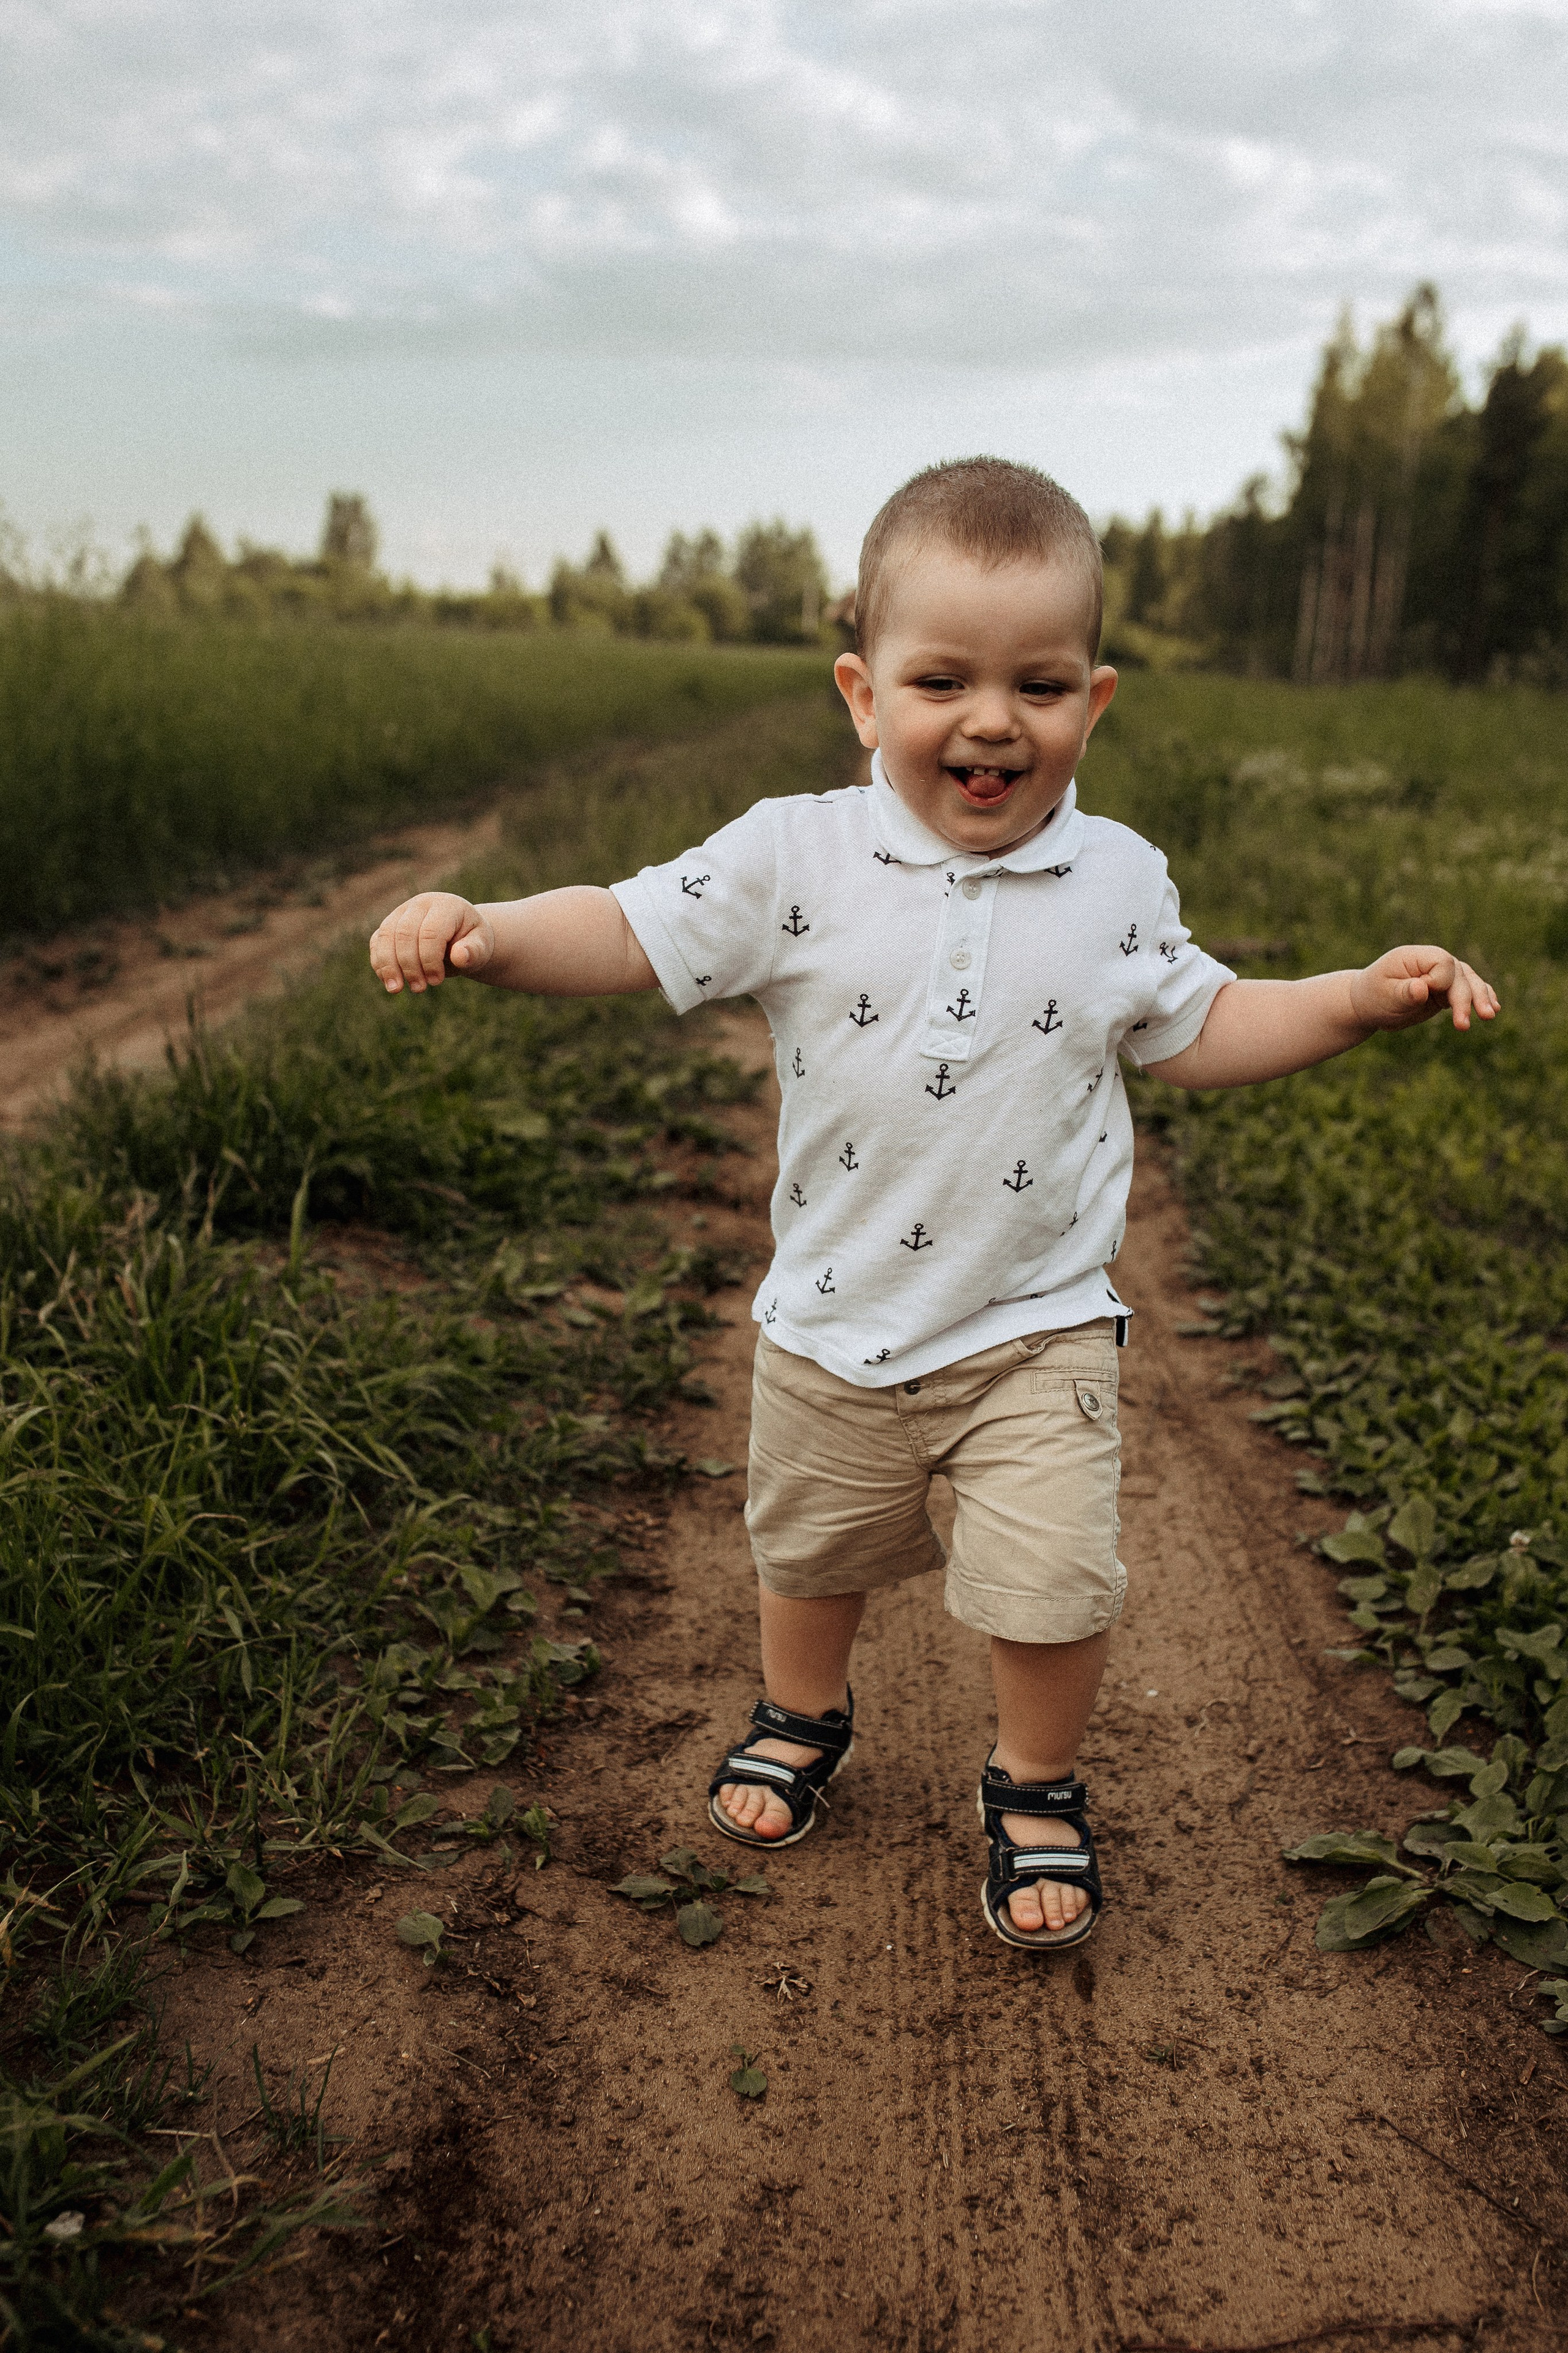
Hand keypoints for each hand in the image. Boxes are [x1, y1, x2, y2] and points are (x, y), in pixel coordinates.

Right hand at [368, 891, 494, 993]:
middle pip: (405, 934)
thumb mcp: (482, 946)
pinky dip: (380, 963)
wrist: (460, 937)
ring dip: (388, 965)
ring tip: (396, 990)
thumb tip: (460, 957)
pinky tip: (389, 982)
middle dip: (409, 965)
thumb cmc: (472, 942)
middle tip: (419, 989)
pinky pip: (377, 942)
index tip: (437, 981)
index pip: (431, 932)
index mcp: (445, 905)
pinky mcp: (389, 926)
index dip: (430, 959)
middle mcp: (420, 904)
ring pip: (385, 936)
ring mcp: (401, 913)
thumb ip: (475, 951)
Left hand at [1349, 945, 1499, 1034]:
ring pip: (1469, 981)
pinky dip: (1481, 997)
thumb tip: (1423, 988)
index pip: (1442, 963)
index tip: (1424, 993)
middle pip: (1460, 973)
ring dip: (1481, 998)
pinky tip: (1494, 1007)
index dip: (1439, 980)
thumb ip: (1404, 992)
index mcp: (1414, 956)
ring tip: (1489, 1015)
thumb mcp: (1384, 996)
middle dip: (1467, 997)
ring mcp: (1440, 975)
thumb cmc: (1372, 997)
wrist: (1367, 1004)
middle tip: (1470, 1022)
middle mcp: (1431, 962)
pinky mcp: (1445, 990)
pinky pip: (1468, 990)